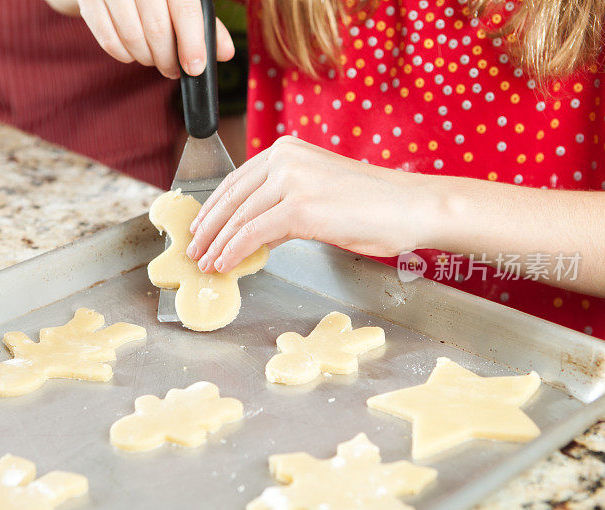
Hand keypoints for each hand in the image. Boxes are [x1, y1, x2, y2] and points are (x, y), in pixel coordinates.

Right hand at [77, 0, 234, 78]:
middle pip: (157, 28)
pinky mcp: (89, 0)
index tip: (195, 68)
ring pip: (131, 37)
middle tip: (175, 70)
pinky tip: (133, 53)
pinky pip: (107, 39)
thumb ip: (203, 22)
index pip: (185, 10)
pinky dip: (124, 55)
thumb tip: (226, 52)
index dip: (192, 43)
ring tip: (155, 60)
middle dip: (168, 59)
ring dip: (147, 59)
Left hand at [186, 136, 433, 272]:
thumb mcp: (317, 193)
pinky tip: (224, 265)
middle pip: (231, 198)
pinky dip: (234, 252)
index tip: (199, 227)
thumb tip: (252, 232)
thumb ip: (282, 204)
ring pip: (239, 218)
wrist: (411, 206)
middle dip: (207, 228)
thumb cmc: (373, 204)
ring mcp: (292, 181)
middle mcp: (284, 158)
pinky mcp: (300, 208)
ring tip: (204, 263)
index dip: (213, 208)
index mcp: (286, 149)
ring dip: (216, 244)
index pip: (236, 181)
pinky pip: (253, 234)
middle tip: (193, 249)